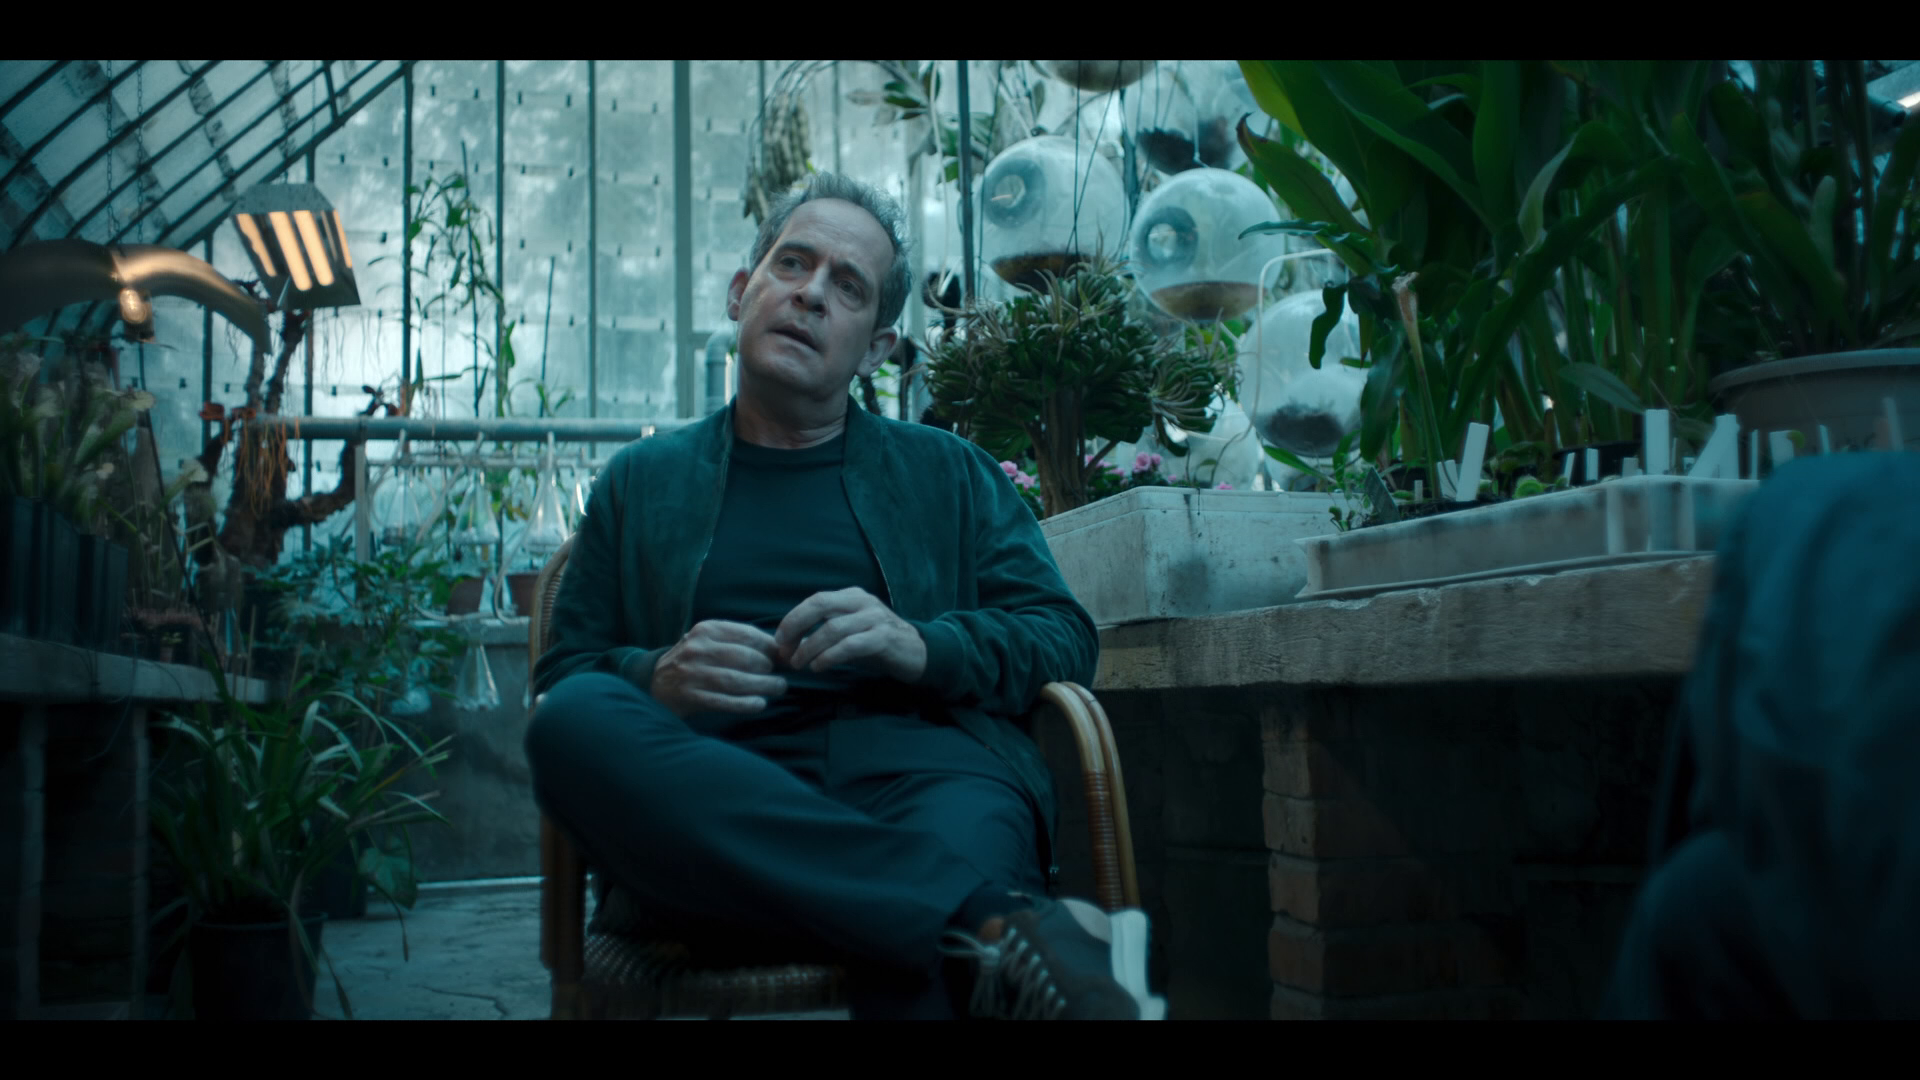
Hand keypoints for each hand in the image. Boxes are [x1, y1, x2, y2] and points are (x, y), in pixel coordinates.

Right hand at [649, 620, 789, 717]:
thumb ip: (743, 644)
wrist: (656, 683)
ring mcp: (692, 673)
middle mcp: (697, 648)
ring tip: (777, 688)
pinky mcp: (690, 696)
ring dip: (763, 686)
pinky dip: (746, 704)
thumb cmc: (695, 661)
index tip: (785, 658)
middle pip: (745, 658)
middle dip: (768, 669)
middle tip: (779, 678)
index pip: (748, 635)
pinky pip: (725, 701)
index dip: (772, 648)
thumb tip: (785, 651)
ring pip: (737, 681)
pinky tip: (759, 704)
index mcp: (706, 629)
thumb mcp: (712, 643)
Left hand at [774, 588, 926, 682]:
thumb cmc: (877, 644)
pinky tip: (819, 666)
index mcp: (852, 596)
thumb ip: (823, 634)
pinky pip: (851, 645)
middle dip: (796, 626)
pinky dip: (830, 656)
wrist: (917, 653)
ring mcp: (875, 618)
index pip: (815, 600)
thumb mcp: (850, 633)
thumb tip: (789, 646)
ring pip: (833, 628)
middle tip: (784, 650)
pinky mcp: (884, 637)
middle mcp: (862, 602)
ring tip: (799, 664)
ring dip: (810, 647)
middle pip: (820, 604)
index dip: (793, 619)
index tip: (779, 640)